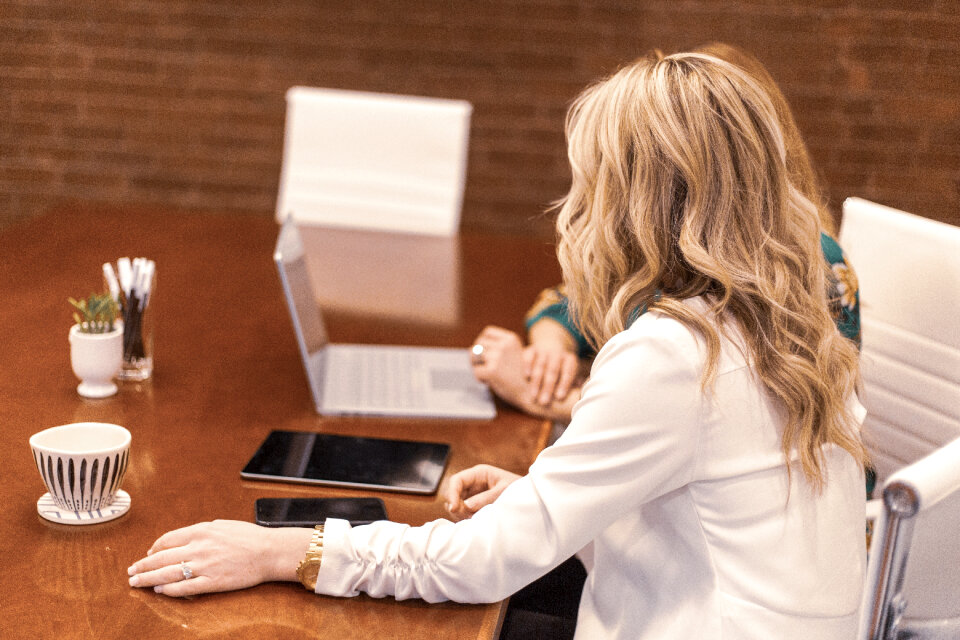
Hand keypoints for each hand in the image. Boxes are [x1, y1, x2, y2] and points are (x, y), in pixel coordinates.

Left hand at [127, 520, 311, 596]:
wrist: (270, 551)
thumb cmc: (250, 537)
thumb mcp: (223, 525)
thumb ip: (202, 531)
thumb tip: (184, 538)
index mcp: (202, 531)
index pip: (168, 539)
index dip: (153, 548)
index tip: (147, 554)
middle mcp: (199, 547)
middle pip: (162, 557)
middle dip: (142, 565)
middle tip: (131, 571)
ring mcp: (205, 566)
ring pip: (168, 573)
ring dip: (148, 578)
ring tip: (136, 583)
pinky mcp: (212, 582)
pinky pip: (184, 588)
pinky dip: (168, 589)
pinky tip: (159, 590)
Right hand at [443, 464, 520, 520]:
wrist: (531, 499)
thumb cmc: (520, 490)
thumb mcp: (505, 491)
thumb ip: (486, 498)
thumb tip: (466, 506)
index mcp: (479, 473)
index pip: (456, 480)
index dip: (452, 494)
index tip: (454, 508)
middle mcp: (473, 484)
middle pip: (453, 494)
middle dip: (457, 507)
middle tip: (469, 518)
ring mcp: (472, 496)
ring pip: (456, 506)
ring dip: (462, 515)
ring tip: (477, 521)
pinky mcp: (475, 507)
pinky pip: (463, 514)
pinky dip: (466, 520)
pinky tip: (478, 523)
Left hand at [470, 325, 527, 398]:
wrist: (530, 394)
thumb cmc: (520, 377)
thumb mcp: (513, 355)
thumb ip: (498, 348)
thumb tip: (474, 348)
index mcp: (511, 339)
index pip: (487, 332)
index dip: (483, 342)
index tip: (485, 354)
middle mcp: (504, 345)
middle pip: (478, 343)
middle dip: (477, 355)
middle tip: (483, 367)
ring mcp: (498, 356)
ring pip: (473, 355)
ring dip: (476, 365)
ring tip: (486, 374)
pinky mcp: (492, 370)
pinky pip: (476, 371)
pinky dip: (480, 379)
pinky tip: (490, 382)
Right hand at [525, 318, 582, 404]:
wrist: (551, 345)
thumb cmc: (562, 368)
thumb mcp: (571, 373)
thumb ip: (575, 384)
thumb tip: (581, 397)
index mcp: (570, 359)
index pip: (568, 372)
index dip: (564, 384)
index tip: (559, 397)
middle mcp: (558, 353)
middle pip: (553, 370)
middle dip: (548, 387)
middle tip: (544, 402)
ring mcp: (544, 350)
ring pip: (540, 365)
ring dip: (537, 381)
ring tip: (533, 396)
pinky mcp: (532, 349)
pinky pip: (529, 356)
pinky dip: (528, 366)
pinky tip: (526, 377)